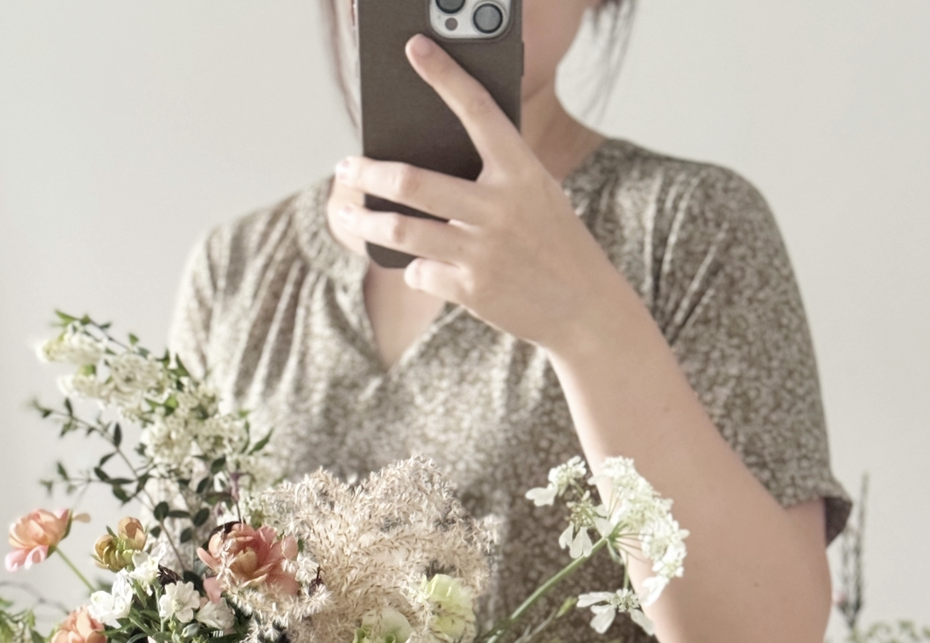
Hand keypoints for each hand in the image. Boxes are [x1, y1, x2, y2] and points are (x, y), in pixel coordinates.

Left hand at [334, 34, 611, 354]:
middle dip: (369, 171)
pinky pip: (421, 273)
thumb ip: (493, 176)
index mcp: (520, 171)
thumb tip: (421, 169)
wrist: (584, 307)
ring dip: (366, 220)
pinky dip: (415, 270)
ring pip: (403, 231)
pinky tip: (421, 268)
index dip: (445, 76)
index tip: (415, 48)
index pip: (477, 111)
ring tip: (346, 212)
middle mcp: (500, 207)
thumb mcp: (535, 195)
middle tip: (345, 166)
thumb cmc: (552, 242)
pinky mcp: (473, 291)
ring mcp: (484, 251)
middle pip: (413, 182)